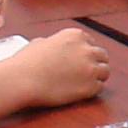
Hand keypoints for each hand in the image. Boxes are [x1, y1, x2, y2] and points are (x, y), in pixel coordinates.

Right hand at [0, 26, 119, 112]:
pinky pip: (99, 88)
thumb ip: (54, 42)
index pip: (91, 42)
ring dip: (97, 76)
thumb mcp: (40, 42)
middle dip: (95, 63)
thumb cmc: (26, 62)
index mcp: (76, 36)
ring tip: (85, 82)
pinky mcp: (90, 87)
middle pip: (102, 56)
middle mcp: (87, 50)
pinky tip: (80, 91)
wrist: (23, 79)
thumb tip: (53, 45)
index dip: (86, 52)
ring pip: (105, 71)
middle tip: (87, 72)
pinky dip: (91, 90)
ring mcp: (91, 68)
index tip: (81, 59)